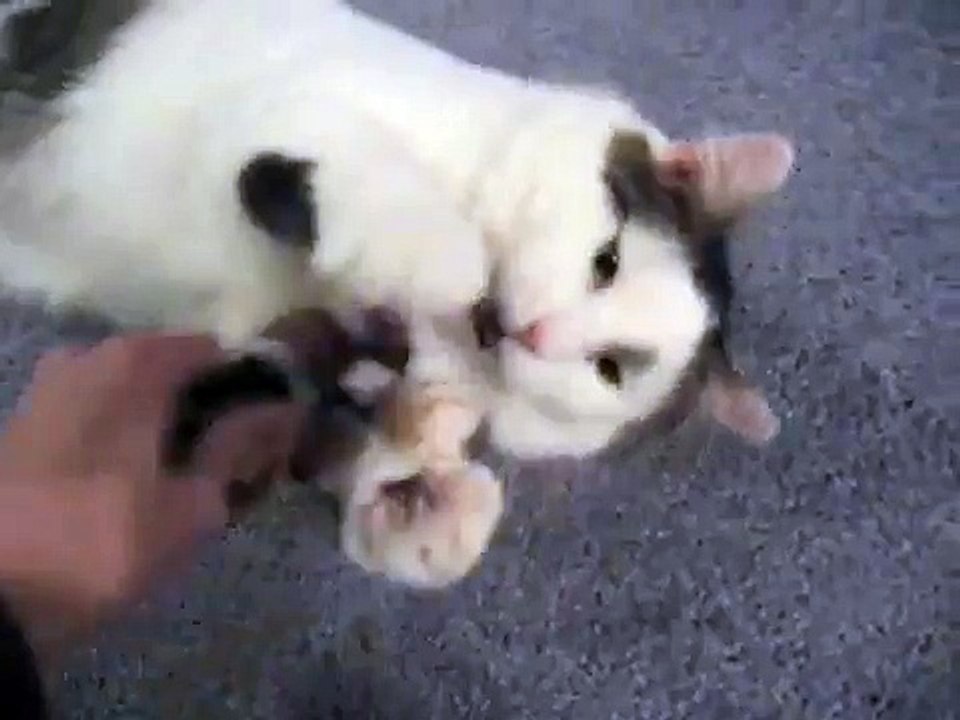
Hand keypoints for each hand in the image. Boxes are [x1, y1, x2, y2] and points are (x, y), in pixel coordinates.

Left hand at [0, 332, 305, 660]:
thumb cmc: (103, 542)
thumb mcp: (192, 505)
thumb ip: (239, 447)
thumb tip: (281, 411)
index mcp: (138, 363)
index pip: (221, 354)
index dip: (254, 392)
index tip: (268, 439)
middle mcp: (92, 354)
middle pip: (178, 370)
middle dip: (212, 411)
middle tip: (232, 469)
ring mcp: (54, 384)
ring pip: (138, 392)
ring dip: (170, 425)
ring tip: (185, 481)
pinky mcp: (30, 419)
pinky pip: (102, 409)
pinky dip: (130, 434)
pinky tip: (139, 481)